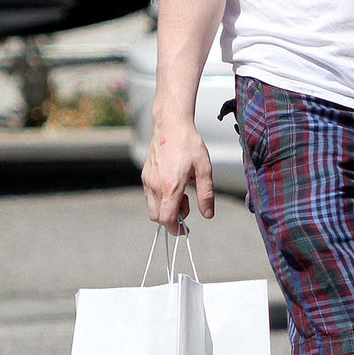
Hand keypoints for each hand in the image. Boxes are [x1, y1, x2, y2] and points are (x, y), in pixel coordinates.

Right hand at [141, 116, 214, 235]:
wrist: (171, 125)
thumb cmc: (189, 145)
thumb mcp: (204, 169)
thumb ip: (206, 194)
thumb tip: (208, 215)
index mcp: (170, 186)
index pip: (166, 219)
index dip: (176, 229)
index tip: (186, 229)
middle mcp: (154, 186)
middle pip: (157, 217)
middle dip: (172, 218)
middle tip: (187, 203)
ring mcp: (147, 180)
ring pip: (152, 208)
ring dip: (166, 208)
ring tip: (182, 191)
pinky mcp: (145, 175)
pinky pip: (150, 196)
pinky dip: (161, 199)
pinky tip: (173, 184)